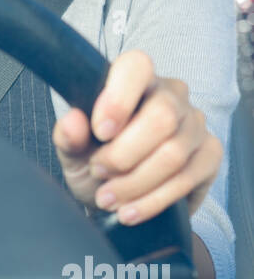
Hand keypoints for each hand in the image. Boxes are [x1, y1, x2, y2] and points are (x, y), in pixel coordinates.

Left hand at [52, 48, 222, 224]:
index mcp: (135, 80)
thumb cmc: (96, 162)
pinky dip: (152, 201)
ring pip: (173, 154)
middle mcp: (172, 94)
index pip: (136, 67)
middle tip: (98, 171)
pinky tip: (130, 211)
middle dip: (123, 155)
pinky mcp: (210, 154)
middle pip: (161, 118)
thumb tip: (72, 121)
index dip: (118, 99)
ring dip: (134, 183)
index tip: (100, 132)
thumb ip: (69, 136)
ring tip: (107, 197)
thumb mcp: (74, 152)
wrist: (119, 197)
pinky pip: (186, 179)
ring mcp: (195, 123)